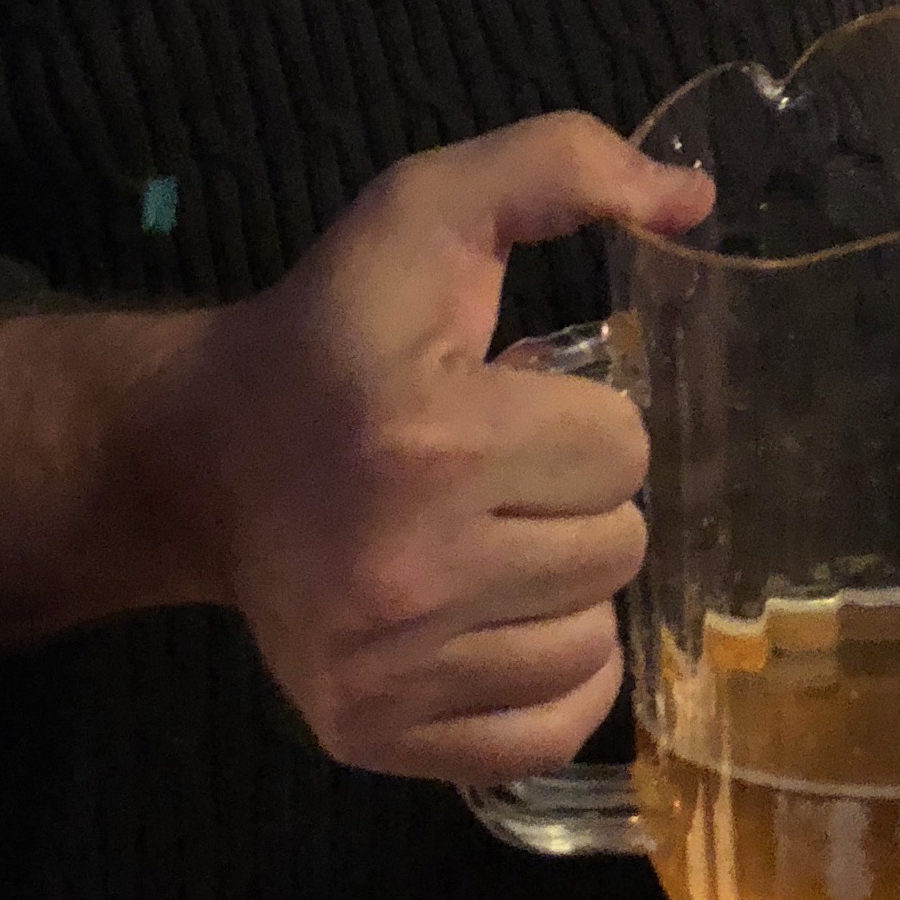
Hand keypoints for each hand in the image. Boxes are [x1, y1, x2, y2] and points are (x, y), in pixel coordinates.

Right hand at [122, 116, 713, 781]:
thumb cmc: (334, 331)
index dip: (584, 416)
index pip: (622, 450)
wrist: (204, 454)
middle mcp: (405, 569)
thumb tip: (695, 199)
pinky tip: (499, 618)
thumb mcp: (429, 209)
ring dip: (567, 588)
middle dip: (578, 500)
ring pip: (593, 642)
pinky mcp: (372, 735)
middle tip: (505, 476)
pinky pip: (552, 728)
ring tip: (495, 541)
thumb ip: (563, 164)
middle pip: (617, 548)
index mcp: (428, 437)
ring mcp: (385, 669)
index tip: (518, 403)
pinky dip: (549, 675)